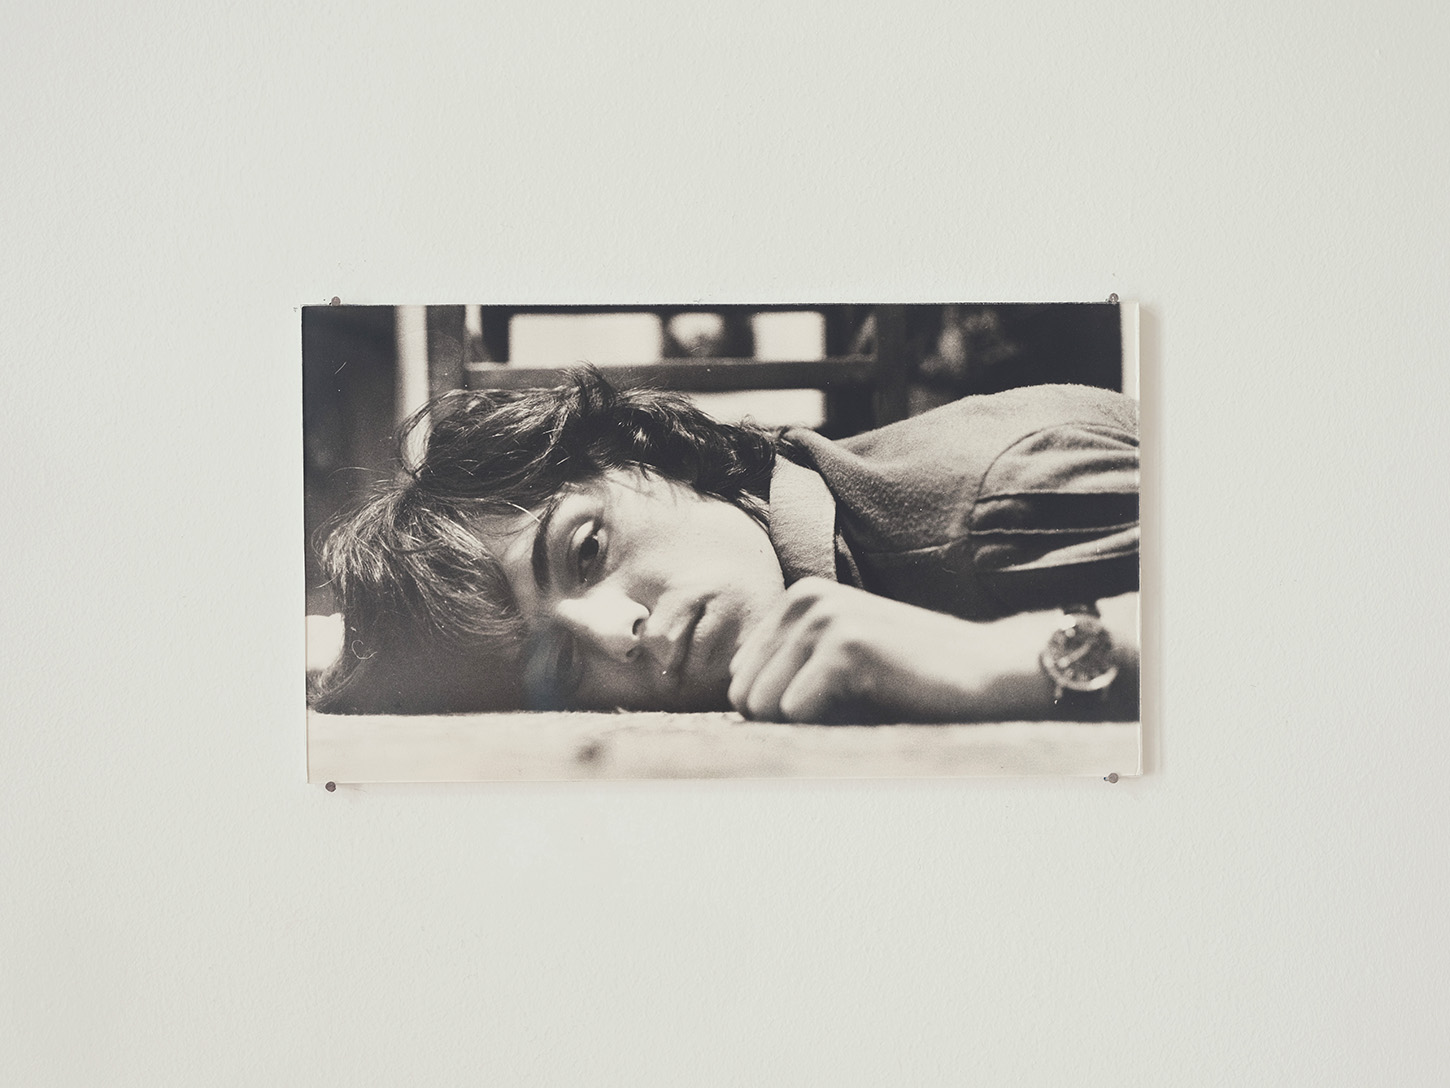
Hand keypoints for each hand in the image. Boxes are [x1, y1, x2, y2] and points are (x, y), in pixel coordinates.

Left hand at [727, 578, 1054, 722]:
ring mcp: (824, 618)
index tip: (831, 697)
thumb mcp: (838, 660)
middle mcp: (805, 600)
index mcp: (798, 600)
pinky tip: (874, 699)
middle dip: (788, 716)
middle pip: (745, 693)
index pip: (740, 678)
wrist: (983, 672)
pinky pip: (795, 713)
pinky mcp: (845, 646)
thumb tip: (735, 700)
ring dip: (812, 720)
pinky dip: (832, 724)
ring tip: (859, 700)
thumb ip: (786, 668)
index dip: (780, 704)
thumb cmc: (909, 678)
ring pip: (764, 705)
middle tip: (846, 704)